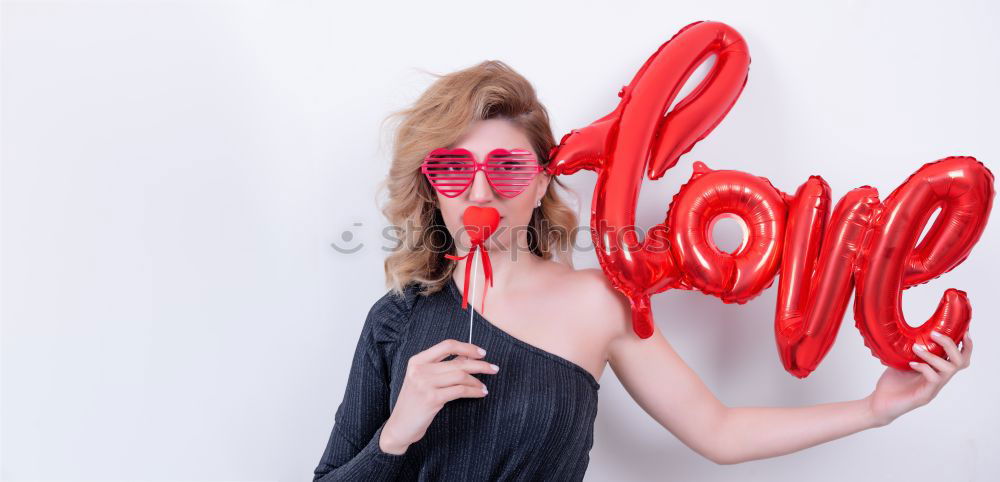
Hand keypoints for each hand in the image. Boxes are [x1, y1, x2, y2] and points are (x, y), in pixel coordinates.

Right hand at [379, 339, 498, 453]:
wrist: (400, 426)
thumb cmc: (415, 402)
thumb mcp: (424, 379)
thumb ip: (443, 367)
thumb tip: (468, 357)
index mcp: (417, 360)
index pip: (447, 345)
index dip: (467, 347)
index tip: (482, 353)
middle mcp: (420, 369)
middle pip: (458, 361)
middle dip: (480, 364)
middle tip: (494, 368)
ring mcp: (425, 384)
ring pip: (461, 376)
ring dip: (477, 381)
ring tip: (484, 386)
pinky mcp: (432, 399)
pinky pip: (460, 391)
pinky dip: (474, 391)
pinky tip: (480, 393)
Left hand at [865, 330, 971, 426]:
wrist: (880, 403)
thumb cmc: (892, 382)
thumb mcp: (902, 361)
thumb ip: (910, 349)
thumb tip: (909, 331)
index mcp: (937, 370)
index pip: (960, 357)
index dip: (966, 345)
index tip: (963, 330)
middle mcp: (939, 379)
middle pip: (961, 361)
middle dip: (950, 344)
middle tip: (934, 334)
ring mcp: (933, 388)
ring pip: (949, 369)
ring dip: (933, 355)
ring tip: (916, 348)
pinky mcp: (925, 395)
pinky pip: (933, 379)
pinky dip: (924, 367)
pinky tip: (911, 364)